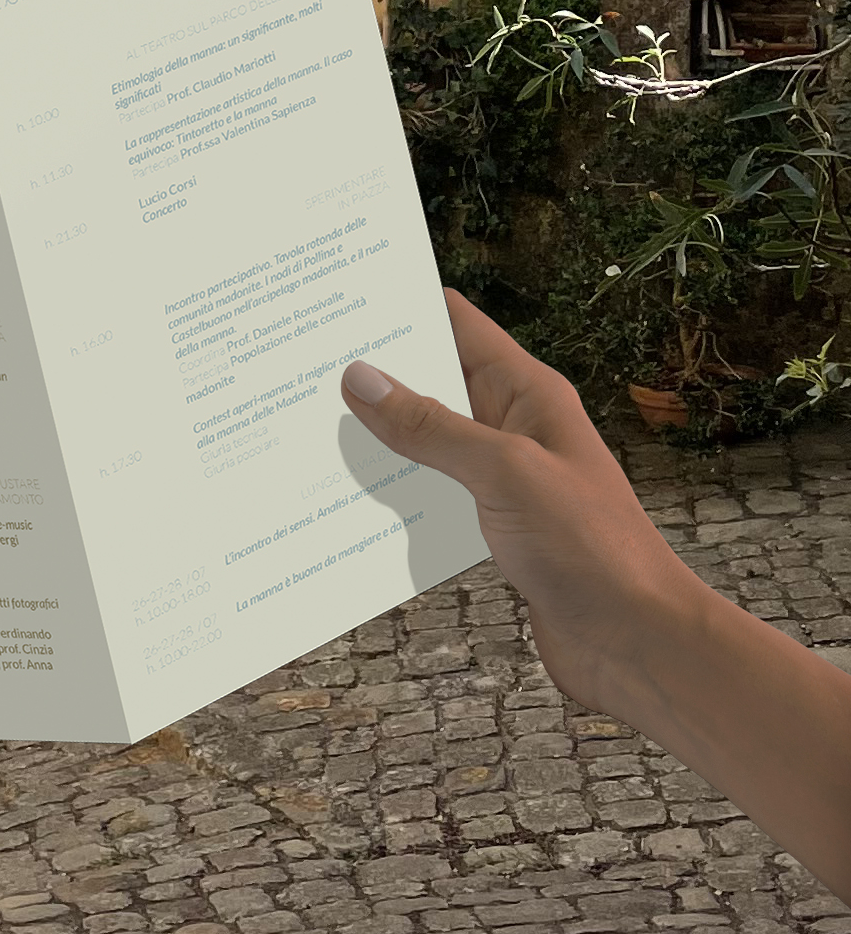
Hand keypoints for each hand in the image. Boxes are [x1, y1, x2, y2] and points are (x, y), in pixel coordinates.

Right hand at [342, 290, 701, 719]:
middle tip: (300, 365)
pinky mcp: (496, 529)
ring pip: (428, 441)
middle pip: (432, 379)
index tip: (335, 297)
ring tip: (309, 428)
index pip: (454, 321)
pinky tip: (349, 499)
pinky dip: (397, 492)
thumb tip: (360, 378)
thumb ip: (431, 427)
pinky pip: (434, 494)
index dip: (399, 301)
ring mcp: (505, 479)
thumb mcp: (504, 473)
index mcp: (527, 392)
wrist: (642, 645)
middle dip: (374, 373)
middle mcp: (514, 426)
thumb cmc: (592, 548)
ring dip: (380, 437)